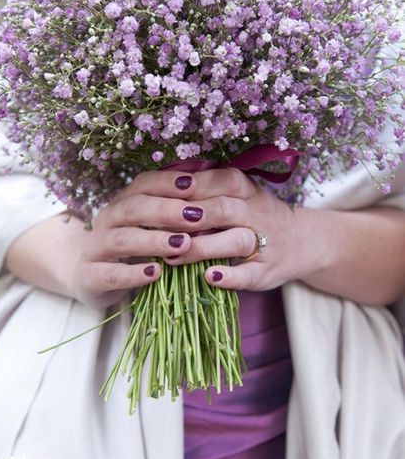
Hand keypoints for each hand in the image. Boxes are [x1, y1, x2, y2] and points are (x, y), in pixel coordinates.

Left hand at [109, 167, 321, 291]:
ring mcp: (263, 242)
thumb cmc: (254, 214)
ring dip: (202, 248)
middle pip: (223, 209)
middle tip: (157, 226)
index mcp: (245, 189)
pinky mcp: (266, 271)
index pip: (216, 182)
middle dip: (190, 216)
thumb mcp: (236, 193)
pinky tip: (207, 277)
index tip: (157, 194)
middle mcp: (256, 212)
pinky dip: (229, 277)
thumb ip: (203, 189)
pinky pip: (248, 274)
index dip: (187, 188)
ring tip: (172, 255)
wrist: (302, 240)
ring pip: (234, 241)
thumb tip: (157, 186)